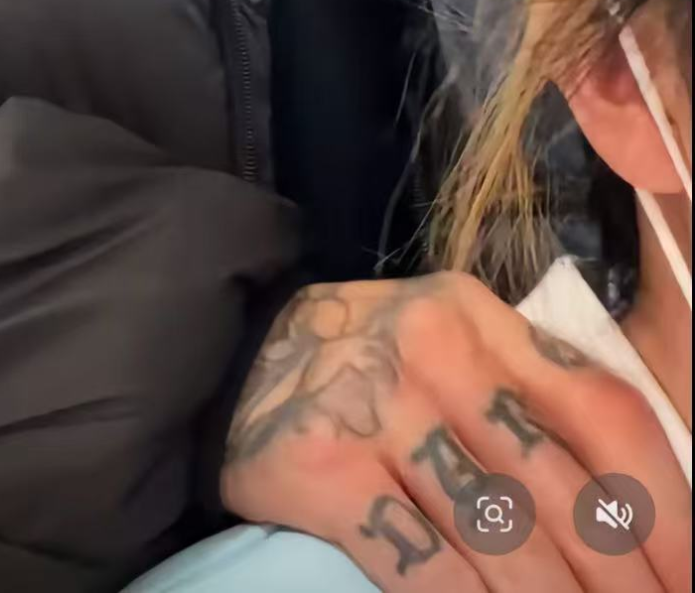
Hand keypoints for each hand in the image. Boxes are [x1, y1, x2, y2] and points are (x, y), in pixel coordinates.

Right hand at [221, 273, 690, 591]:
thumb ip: (526, 397)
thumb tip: (632, 511)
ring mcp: (376, 405)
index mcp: (480, 316)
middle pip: (561, 488)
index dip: (666, 505)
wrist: (233, 353)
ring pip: (503, 538)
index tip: (692, 575)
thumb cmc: (363, 363)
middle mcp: (434, 349)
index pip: (602, 408)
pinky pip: (425, 566)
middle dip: (624, 585)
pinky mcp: (322, 466)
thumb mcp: (447, 344)